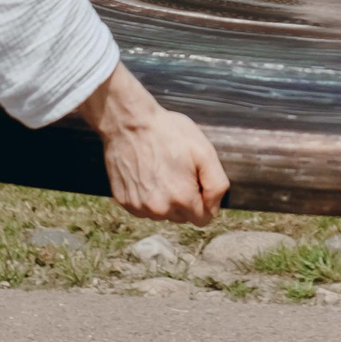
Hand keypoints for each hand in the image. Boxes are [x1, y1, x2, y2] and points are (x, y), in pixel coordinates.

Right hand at [76, 63, 229, 223]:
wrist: (129, 122)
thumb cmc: (168, 132)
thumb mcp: (204, 151)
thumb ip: (217, 185)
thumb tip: (214, 208)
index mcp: (182, 199)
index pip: (203, 219)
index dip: (205, 200)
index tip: (197, 180)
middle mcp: (159, 209)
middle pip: (182, 217)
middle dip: (185, 199)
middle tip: (178, 171)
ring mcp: (139, 207)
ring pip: (162, 214)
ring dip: (165, 199)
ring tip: (161, 170)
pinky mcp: (124, 202)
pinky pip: (143, 208)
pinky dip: (148, 196)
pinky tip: (147, 174)